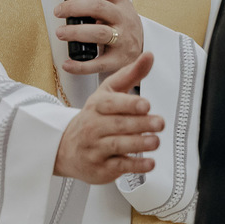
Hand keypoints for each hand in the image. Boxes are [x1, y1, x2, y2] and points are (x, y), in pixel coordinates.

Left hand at [54, 0, 143, 75]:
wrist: (142, 53)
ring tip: (61, 33)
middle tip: (58, 11)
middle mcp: (123, 19)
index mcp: (120, 3)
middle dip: (74, 7)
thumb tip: (68, 2)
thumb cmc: (123, 29)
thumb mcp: (116, 10)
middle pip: (98, 7)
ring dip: (76, 32)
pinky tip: (68, 63)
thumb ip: (97, 4)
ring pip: (99, 33)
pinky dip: (80, 65)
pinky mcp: (118, 60)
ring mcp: (122, 40)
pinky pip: (98, 63)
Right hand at [54, 52, 162, 183]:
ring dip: (139, 144)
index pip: (112, 103)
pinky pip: (119, 166)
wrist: (65, 148)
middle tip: (159, 123)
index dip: (129, 104)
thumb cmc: (93, 118)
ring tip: (155, 141)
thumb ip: (131, 74)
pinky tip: (149, 163)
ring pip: (117, 145)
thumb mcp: (108, 93)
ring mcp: (96, 148)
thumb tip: (149, 56)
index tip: (146, 104)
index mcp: (97, 105)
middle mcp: (94, 126)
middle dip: (141, 124)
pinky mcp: (101, 167)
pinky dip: (135, 166)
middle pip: (118, 125)